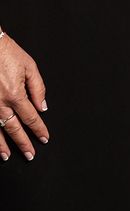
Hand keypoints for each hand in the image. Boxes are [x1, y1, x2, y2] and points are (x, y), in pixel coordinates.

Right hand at [0, 31, 48, 160]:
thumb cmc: (7, 54)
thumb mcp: (29, 66)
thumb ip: (38, 88)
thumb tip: (43, 106)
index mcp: (15, 94)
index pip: (31, 117)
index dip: (39, 129)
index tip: (44, 138)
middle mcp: (0, 104)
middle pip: (14, 128)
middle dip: (23, 143)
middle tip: (30, 154)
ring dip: (2, 145)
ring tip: (7, 156)